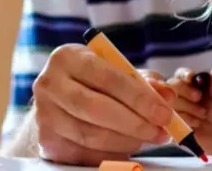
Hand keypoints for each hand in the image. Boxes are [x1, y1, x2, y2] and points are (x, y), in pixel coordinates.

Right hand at [31, 44, 175, 164]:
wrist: (58, 101)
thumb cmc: (94, 81)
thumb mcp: (117, 71)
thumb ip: (144, 81)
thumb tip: (167, 95)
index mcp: (68, 57)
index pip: (108, 77)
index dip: (140, 97)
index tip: (164, 111)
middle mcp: (50, 84)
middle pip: (97, 108)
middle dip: (135, 123)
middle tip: (161, 130)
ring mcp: (44, 114)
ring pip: (90, 134)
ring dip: (126, 140)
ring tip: (148, 138)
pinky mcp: (46, 141)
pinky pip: (84, 152)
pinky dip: (112, 153)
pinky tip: (128, 147)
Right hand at [167, 65, 211, 154]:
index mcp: (190, 85)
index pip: (180, 74)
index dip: (184, 75)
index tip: (190, 78)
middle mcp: (178, 95)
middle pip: (172, 86)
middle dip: (187, 92)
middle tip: (199, 100)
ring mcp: (171, 109)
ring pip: (170, 102)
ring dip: (188, 109)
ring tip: (201, 116)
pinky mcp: (168, 123)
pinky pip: (169, 118)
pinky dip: (184, 120)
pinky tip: (194, 124)